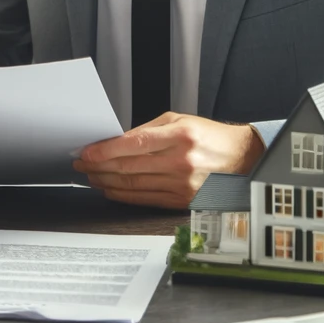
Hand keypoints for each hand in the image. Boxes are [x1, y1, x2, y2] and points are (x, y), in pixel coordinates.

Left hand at [73, 113, 264, 208]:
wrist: (241, 159)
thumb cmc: (209, 137)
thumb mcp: (179, 121)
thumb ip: (146, 130)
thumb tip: (116, 141)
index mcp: (180, 136)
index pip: (132, 144)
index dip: (105, 149)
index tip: (87, 151)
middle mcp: (181, 162)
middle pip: (129, 167)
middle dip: (99, 166)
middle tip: (82, 163)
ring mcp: (182, 185)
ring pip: (133, 186)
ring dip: (106, 182)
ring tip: (91, 176)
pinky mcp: (182, 201)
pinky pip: (145, 199)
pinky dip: (123, 195)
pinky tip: (110, 190)